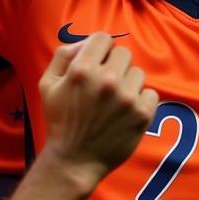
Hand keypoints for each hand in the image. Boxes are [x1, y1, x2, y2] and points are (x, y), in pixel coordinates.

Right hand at [39, 32, 156, 190]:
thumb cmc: (60, 121)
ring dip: (128, 83)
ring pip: (138, 73)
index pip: (103, 38)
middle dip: (114, 65)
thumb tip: (84, 42)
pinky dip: (141, 101)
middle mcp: (106, 80)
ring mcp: (127, 98)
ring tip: (115, 101)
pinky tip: (125, 112)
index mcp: (82, 70)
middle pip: (123, 53)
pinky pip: (151, 93)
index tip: (98, 62)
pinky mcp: (143, 114)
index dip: (100, 49)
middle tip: (105, 85)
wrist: (74, 161)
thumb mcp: (47, 84)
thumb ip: (63, 55)